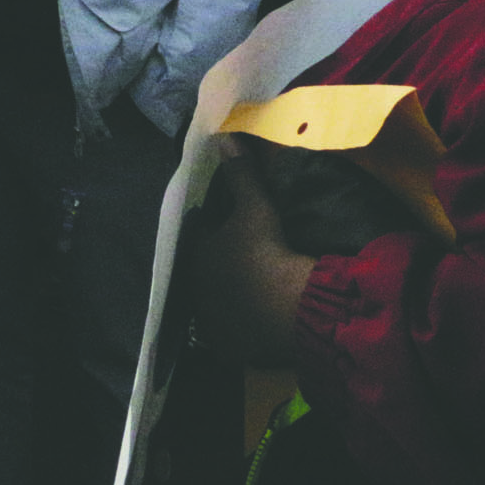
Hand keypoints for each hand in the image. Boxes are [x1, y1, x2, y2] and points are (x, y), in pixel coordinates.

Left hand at [192, 143, 316, 365]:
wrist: (287, 308)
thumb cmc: (266, 252)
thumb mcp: (256, 209)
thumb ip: (241, 174)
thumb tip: (224, 137)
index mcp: (197, 256)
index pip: (201, 238)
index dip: (215, 232)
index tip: (231, 231)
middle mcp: (197, 290)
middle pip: (207, 274)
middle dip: (220, 269)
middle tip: (245, 265)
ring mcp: (212, 322)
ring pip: (217, 306)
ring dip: (229, 301)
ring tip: (252, 296)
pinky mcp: (230, 348)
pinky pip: (232, 338)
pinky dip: (241, 331)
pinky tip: (256, 326)